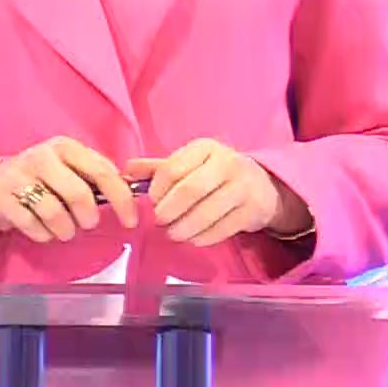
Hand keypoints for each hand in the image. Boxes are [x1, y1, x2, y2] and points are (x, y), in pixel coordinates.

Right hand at [0, 136, 138, 242]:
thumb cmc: (42, 178)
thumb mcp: (68, 168)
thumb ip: (96, 175)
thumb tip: (130, 191)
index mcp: (65, 147)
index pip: (102, 172)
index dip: (121, 199)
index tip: (130, 220)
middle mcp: (42, 156)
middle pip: (79, 194)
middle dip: (88, 217)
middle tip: (86, 223)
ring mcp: (19, 175)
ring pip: (55, 213)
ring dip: (65, 230)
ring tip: (64, 229)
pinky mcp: (2, 197)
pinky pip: (33, 225)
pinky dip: (43, 235)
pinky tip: (43, 229)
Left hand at [125, 139, 311, 247]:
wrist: (262, 186)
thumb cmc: (216, 174)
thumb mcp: (190, 164)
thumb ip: (158, 168)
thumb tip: (125, 171)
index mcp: (205, 148)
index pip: (172, 169)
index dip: (156, 190)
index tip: (151, 202)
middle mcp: (226, 163)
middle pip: (189, 191)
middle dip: (168, 211)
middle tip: (159, 221)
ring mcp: (242, 187)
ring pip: (205, 213)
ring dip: (183, 228)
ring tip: (173, 233)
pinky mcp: (251, 211)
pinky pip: (221, 230)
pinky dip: (201, 238)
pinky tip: (192, 238)